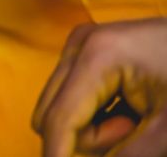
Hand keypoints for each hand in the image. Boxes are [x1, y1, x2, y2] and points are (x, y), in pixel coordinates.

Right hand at [33, 18, 166, 156]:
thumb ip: (128, 154)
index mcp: (98, 57)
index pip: (59, 118)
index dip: (57, 154)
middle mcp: (79, 44)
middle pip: (52, 112)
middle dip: (86, 138)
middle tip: (132, 131)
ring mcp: (82, 43)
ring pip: (61, 105)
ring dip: (94, 127)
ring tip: (137, 120)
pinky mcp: (89, 47)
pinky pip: (74, 94)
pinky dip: (97, 114)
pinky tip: (129, 110)